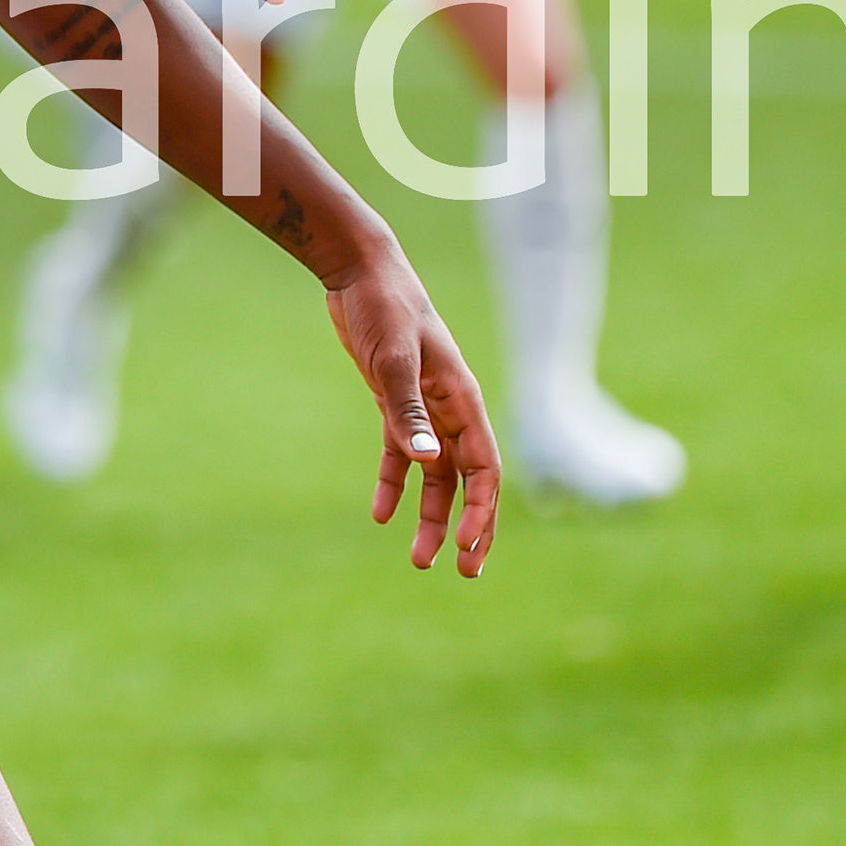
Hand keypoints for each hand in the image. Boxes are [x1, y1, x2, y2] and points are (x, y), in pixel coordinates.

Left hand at [321, 245, 500, 577]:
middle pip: (469, 480)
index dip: (483, 511)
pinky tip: (381, 515)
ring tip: (419, 559)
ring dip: (431, 516)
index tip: (470, 549)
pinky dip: (394, 484)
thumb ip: (407, 412)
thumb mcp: (392, 360)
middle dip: (471, 527)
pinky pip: (401, 454)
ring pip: (436, 475)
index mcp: (463, 401)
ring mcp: (424, 408)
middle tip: (465, 573)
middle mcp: (450, 410)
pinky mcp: (394, 402)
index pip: (485, 469)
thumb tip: (428, 464)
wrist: (359, 272)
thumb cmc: (384, 309)